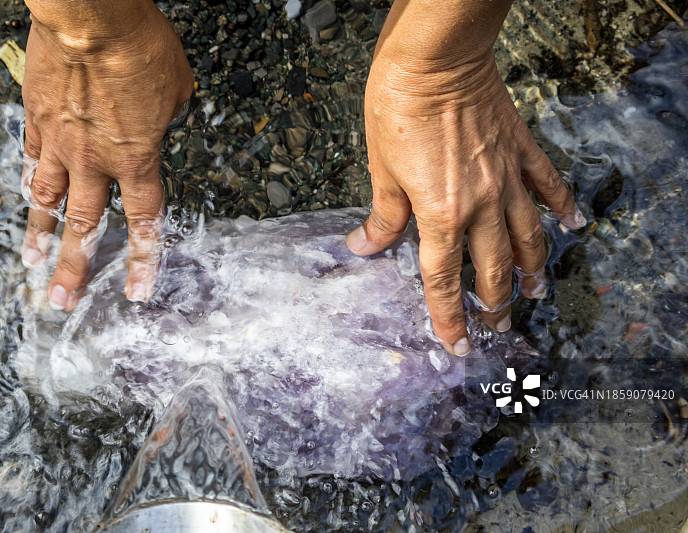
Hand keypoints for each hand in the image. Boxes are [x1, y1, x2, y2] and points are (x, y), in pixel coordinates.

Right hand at [20, 0, 192, 310]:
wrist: (93, 18)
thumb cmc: (142, 49)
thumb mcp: (178, 91)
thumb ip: (167, 120)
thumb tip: (160, 123)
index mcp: (137, 160)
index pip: (142, 224)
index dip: (141, 261)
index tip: (136, 291)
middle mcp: (95, 161)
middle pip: (85, 227)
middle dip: (74, 269)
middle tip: (61, 300)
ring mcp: (61, 142)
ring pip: (47, 201)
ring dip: (40, 235)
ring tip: (31, 262)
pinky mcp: (37, 119)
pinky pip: (32, 160)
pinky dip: (30, 183)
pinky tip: (26, 198)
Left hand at [347, 0, 584, 355]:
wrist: (435, 60)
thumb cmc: (399, 110)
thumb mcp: (381, 169)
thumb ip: (383, 215)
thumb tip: (365, 247)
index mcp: (441, 215)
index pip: (444, 282)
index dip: (449, 318)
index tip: (456, 346)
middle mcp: (481, 206)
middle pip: (492, 269)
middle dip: (495, 304)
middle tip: (497, 327)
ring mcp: (507, 179)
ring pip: (528, 237)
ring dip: (532, 269)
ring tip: (535, 291)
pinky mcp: (521, 151)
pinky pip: (548, 186)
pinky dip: (562, 207)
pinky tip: (572, 225)